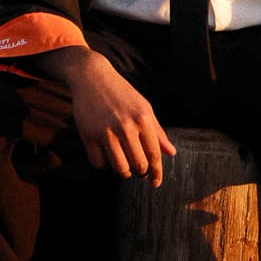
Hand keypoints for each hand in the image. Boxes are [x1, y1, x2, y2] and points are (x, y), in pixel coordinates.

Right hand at [39, 47, 176, 184]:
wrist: (92, 77)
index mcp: (143, 119)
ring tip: (123, 163)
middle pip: (139, 166)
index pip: (154, 155)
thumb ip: (157, 131)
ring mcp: (106, 132)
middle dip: (140, 172)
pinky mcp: (88, 136)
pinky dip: (104, 165)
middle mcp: (126, 126)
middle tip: (137, 167)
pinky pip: (99, 164)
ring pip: (120, 168)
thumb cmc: (121, 93)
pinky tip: (106, 156)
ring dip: (123, 171)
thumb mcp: (144, 107)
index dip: (157, 173)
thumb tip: (171, 153)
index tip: (155, 183)